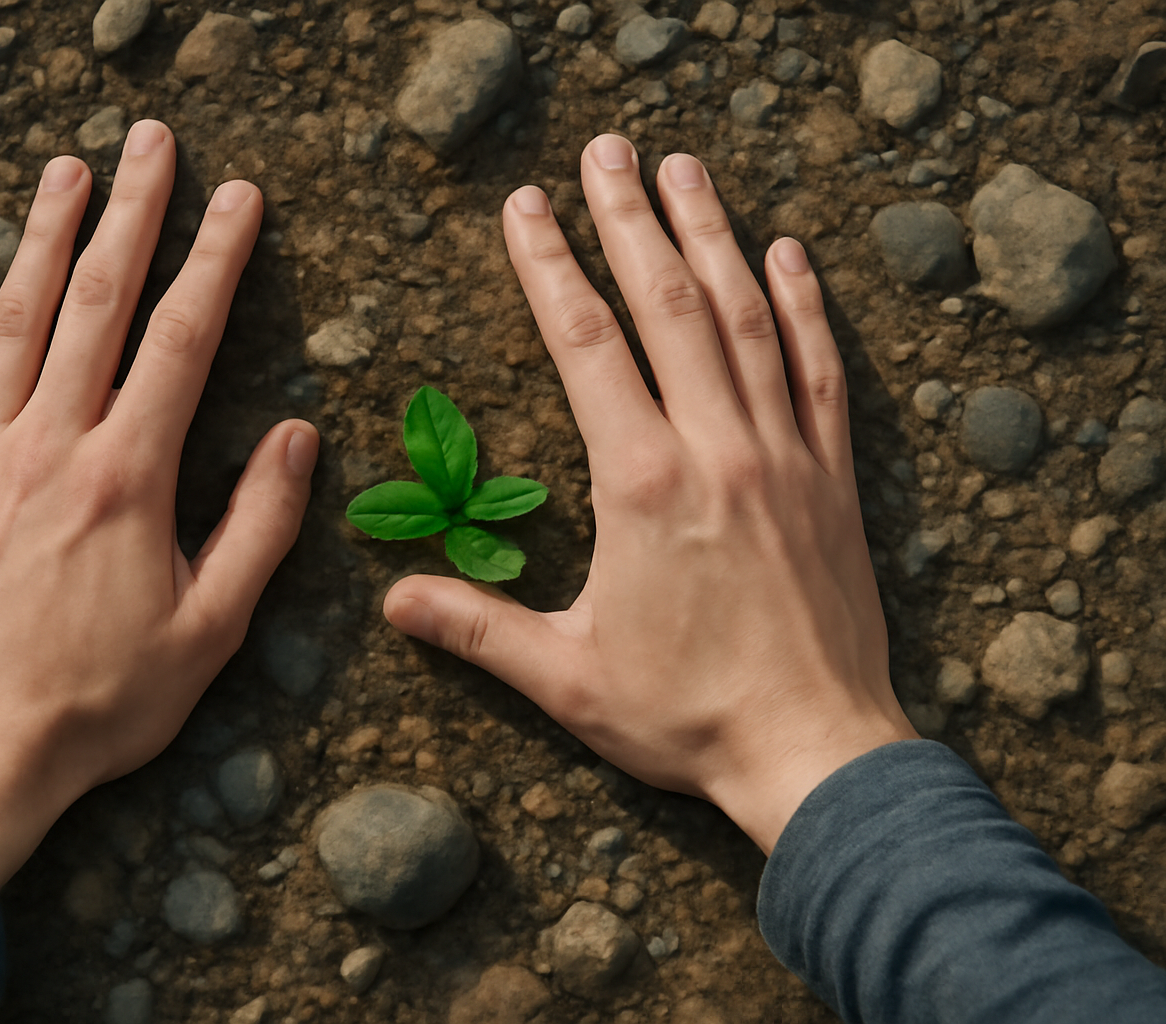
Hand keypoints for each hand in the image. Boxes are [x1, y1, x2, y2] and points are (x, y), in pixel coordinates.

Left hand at [0, 120, 318, 887]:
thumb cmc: (101, 702)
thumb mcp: (211, 629)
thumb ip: (259, 524)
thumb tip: (297, 435)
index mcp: (127, 477)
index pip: (181, 340)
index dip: (216, 260)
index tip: (240, 198)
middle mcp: (50, 448)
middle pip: (94, 306)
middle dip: (130, 216)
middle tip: (151, 144)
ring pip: (12, 326)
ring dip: (41, 239)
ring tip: (66, 170)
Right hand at [383, 135, 915, 853]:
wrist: (817, 752)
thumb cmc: (687, 718)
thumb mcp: (566, 678)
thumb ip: (477, 627)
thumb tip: (391, 598)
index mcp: (641, 483)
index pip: (584, 343)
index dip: (549, 266)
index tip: (526, 206)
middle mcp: (716, 447)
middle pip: (669, 305)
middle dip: (630, 218)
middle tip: (606, 148)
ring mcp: (783, 456)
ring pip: (748, 319)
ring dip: (714, 234)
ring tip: (686, 167)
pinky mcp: (831, 479)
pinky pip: (820, 371)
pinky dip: (805, 306)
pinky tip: (789, 254)